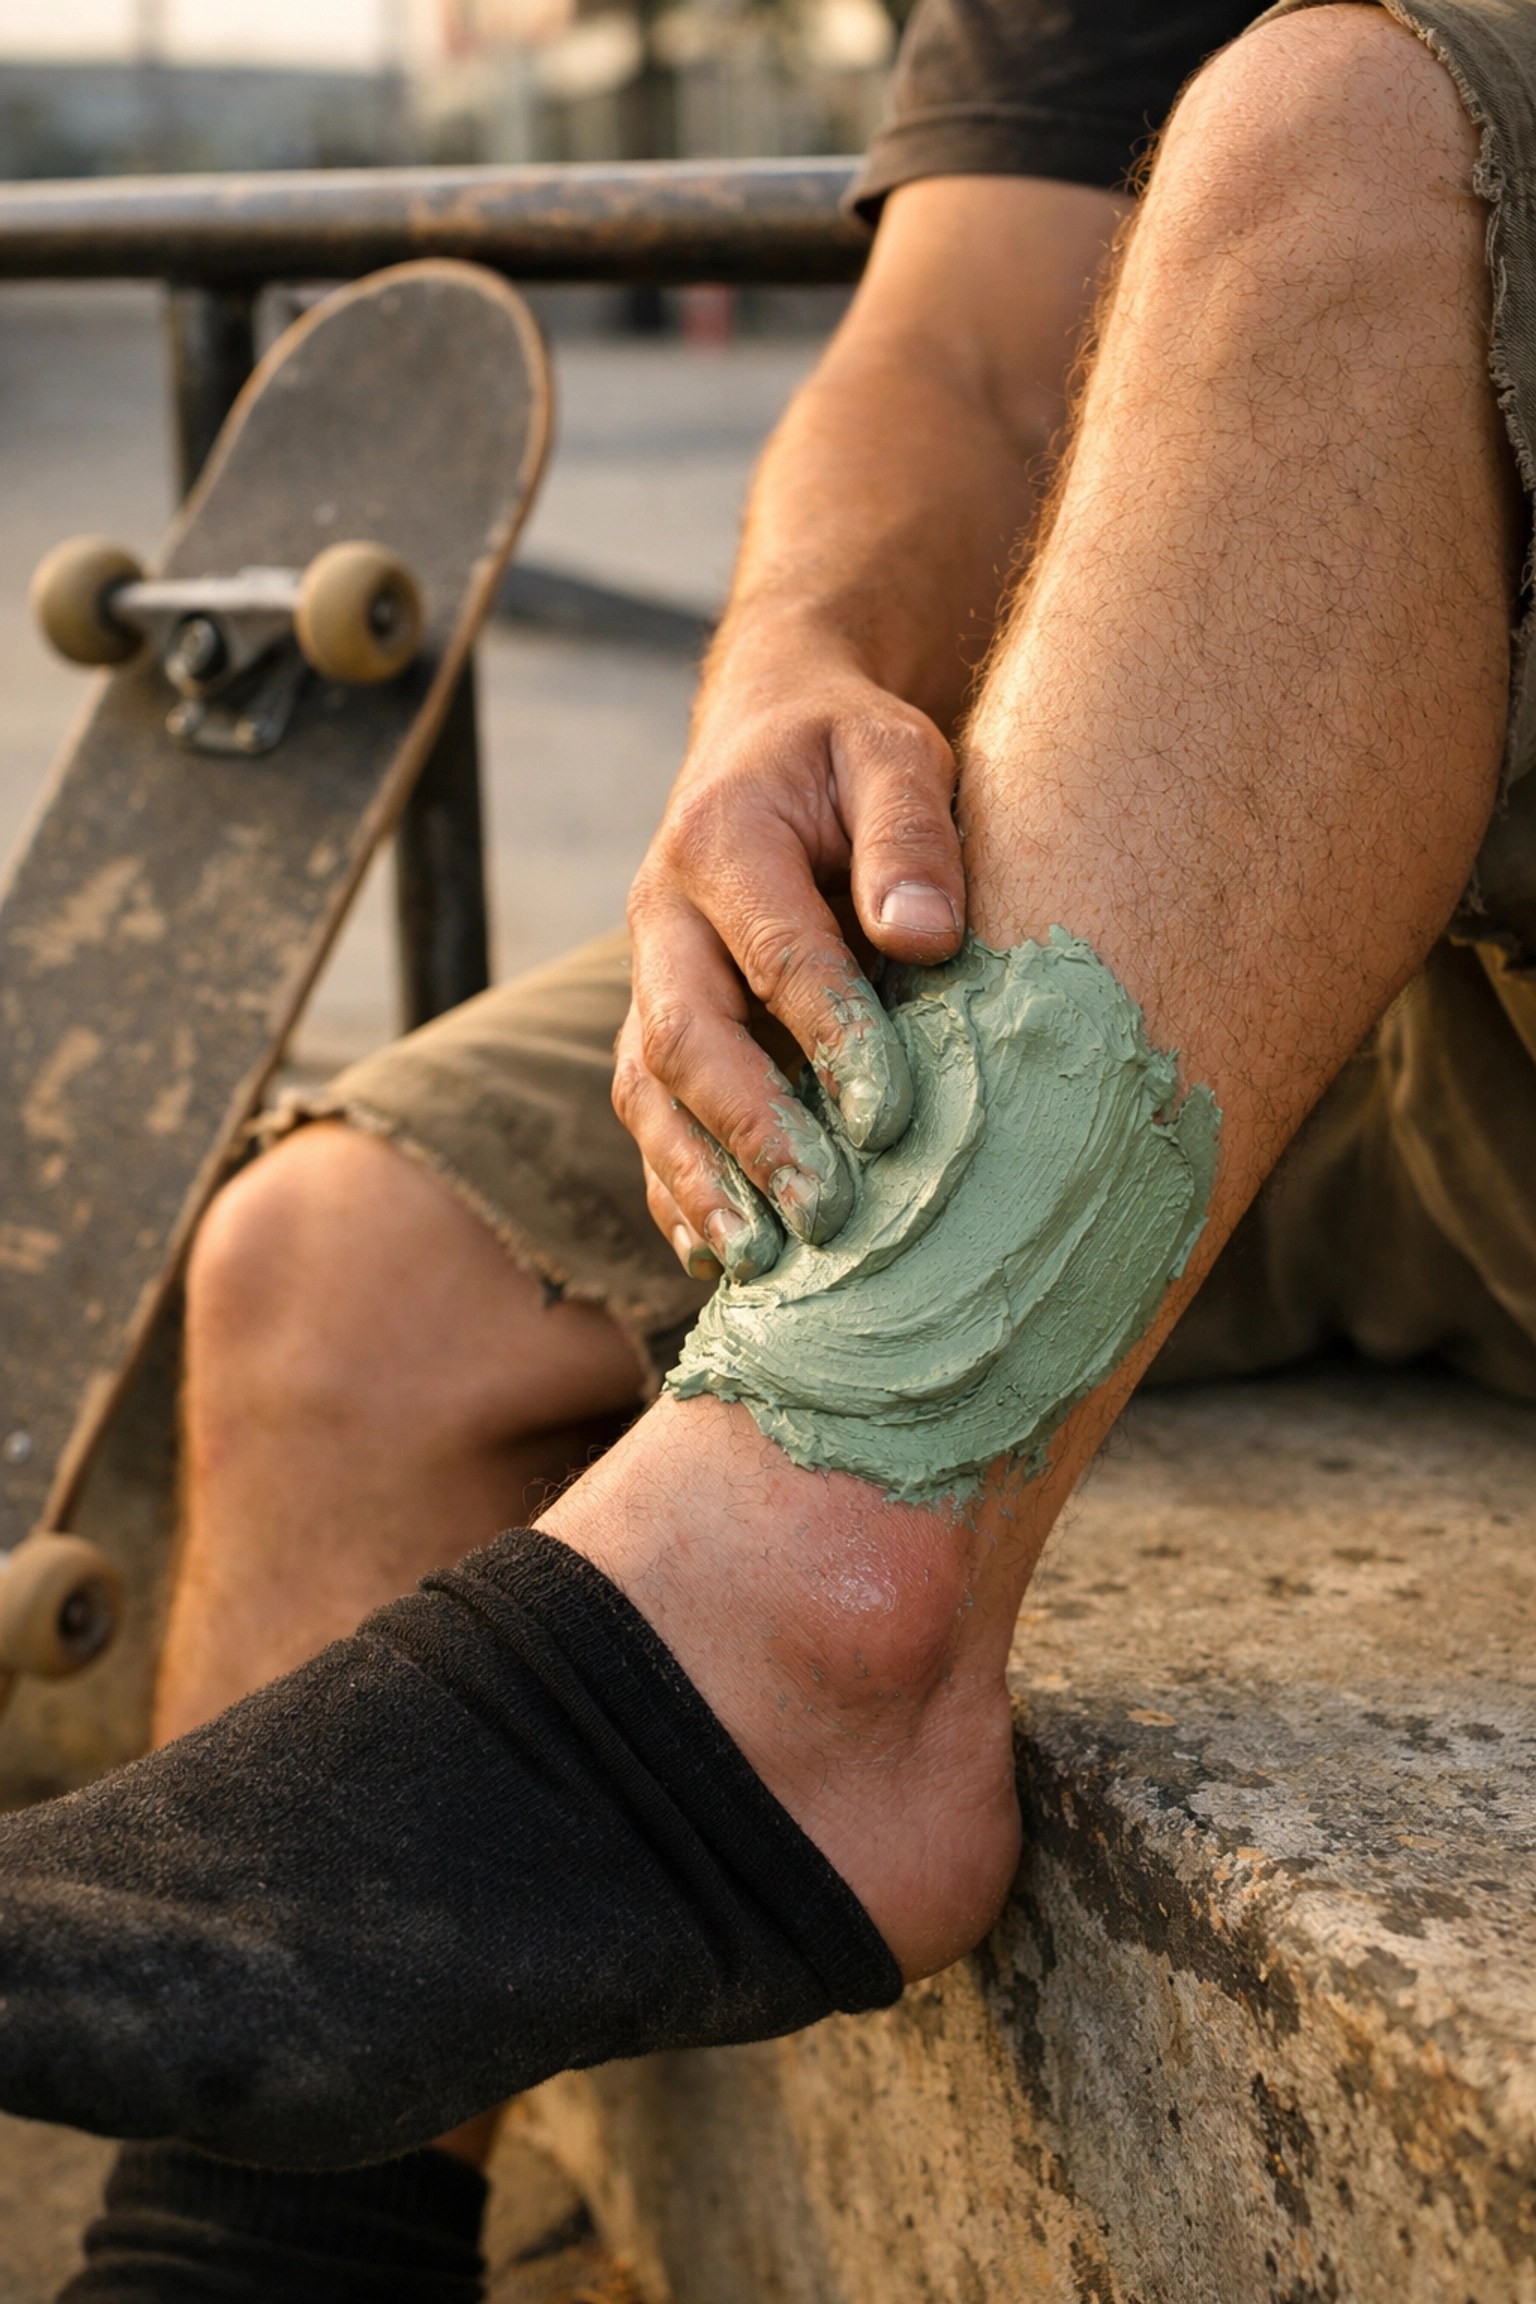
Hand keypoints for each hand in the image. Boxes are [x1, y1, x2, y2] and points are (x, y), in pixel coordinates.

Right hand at [615, 639, 964, 1280]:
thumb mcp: (893, 751)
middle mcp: (661, 915)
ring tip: (762, 1262)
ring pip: (647, 1092)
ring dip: (699, 1182)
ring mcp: (648, 976)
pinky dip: (674, 1190)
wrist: (768, 728)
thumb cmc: (847, 749)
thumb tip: (923, 936)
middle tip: (826, 1213)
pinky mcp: (654, 1023)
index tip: (893, 1117)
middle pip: (684, 1039)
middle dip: (752, 1134)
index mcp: (721, 839)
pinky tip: (715, 1259)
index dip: (832, 1040)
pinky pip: (648, 1116)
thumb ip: (911, 833)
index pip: (777, 955)